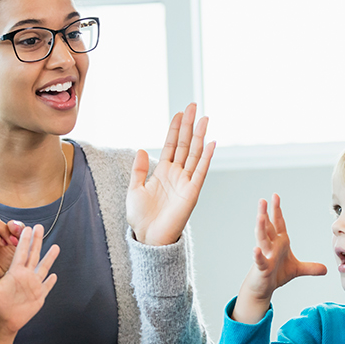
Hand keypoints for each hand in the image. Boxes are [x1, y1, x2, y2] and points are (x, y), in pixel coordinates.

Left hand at [0, 224, 58, 334]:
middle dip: (37, 241)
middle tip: (39, 227)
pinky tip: (55, 275)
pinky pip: (47, 286)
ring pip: (43, 268)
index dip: (23, 240)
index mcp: (15, 271)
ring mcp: (33, 285)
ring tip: (56, 246)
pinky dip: (51, 281)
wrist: (2, 321)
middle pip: (33, 255)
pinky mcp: (38, 296)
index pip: (21, 252)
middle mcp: (25, 275)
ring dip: (49, 258)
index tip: (26, 227)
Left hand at [127, 103, 215, 245]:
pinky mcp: (192, 192)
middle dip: (189, 125)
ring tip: (204, 118)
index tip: (179, 113)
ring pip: (194, 154)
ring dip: (199, 136)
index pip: (171, 145)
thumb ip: (139, 170)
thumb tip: (141, 149)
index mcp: (162, 172)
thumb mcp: (134, 189)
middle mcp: (176, 174)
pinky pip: (200, 171)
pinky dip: (206, 157)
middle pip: (184, 144)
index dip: (175, 129)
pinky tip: (210, 143)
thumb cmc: (141, 218)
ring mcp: (185, 182)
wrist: (148, 237)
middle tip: (193, 106)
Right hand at [233, 194, 326, 322]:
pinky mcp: (262, 268)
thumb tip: (326, 269)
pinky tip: (256, 249)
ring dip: (261, 228)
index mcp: (279, 243)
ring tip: (260, 216)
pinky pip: (260, 260)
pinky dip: (258, 255)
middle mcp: (271, 246)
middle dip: (265, 213)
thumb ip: (310, 268)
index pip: (278, 224)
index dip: (277, 210)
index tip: (275, 196)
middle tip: (263, 200)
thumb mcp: (297, 270)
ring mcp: (265, 256)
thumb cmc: (276, 274)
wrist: (264, 288)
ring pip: (262, 240)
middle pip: (267, 227)